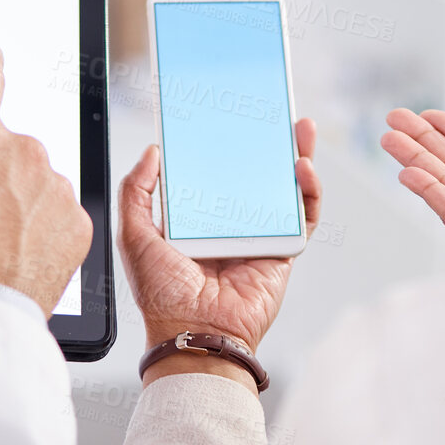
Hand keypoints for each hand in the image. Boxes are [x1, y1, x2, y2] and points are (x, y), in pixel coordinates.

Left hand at [119, 119, 321, 386]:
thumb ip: (136, 191)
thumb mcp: (135, 235)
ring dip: (298, 155)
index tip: (229, 114)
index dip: (224, 143)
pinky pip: (304, 216)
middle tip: (272, 112)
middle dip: (267, 142)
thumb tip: (152, 151)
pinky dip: (309, 191)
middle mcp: (230, 223)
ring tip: (300, 127)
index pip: (214, 170)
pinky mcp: (284, 249)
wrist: (195, 332)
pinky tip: (302, 167)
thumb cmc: (161, 294)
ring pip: (285, 187)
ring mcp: (259, 234)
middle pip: (255, 172)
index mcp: (196, 217)